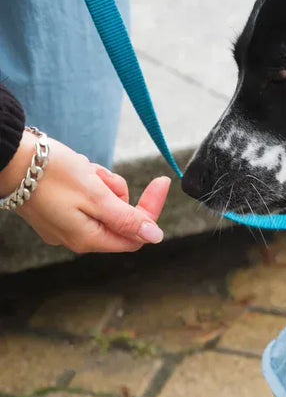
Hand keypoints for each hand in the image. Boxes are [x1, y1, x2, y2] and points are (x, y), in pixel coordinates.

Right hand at [1, 132, 170, 252]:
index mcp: (87, 239)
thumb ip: (127, 219)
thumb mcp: (96, 194)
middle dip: (117, 192)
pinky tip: (74, 170)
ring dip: (102, 183)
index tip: (161, 181)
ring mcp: (65, 225)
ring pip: (104, 204)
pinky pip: (85, 198)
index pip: (136, 235)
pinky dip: (87, 182)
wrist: (10, 157)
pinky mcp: (57, 210)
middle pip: (119, 218)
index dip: (150, 210)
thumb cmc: (51, 173)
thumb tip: (154, 237)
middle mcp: (76, 238)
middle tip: (101, 175)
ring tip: (83, 170)